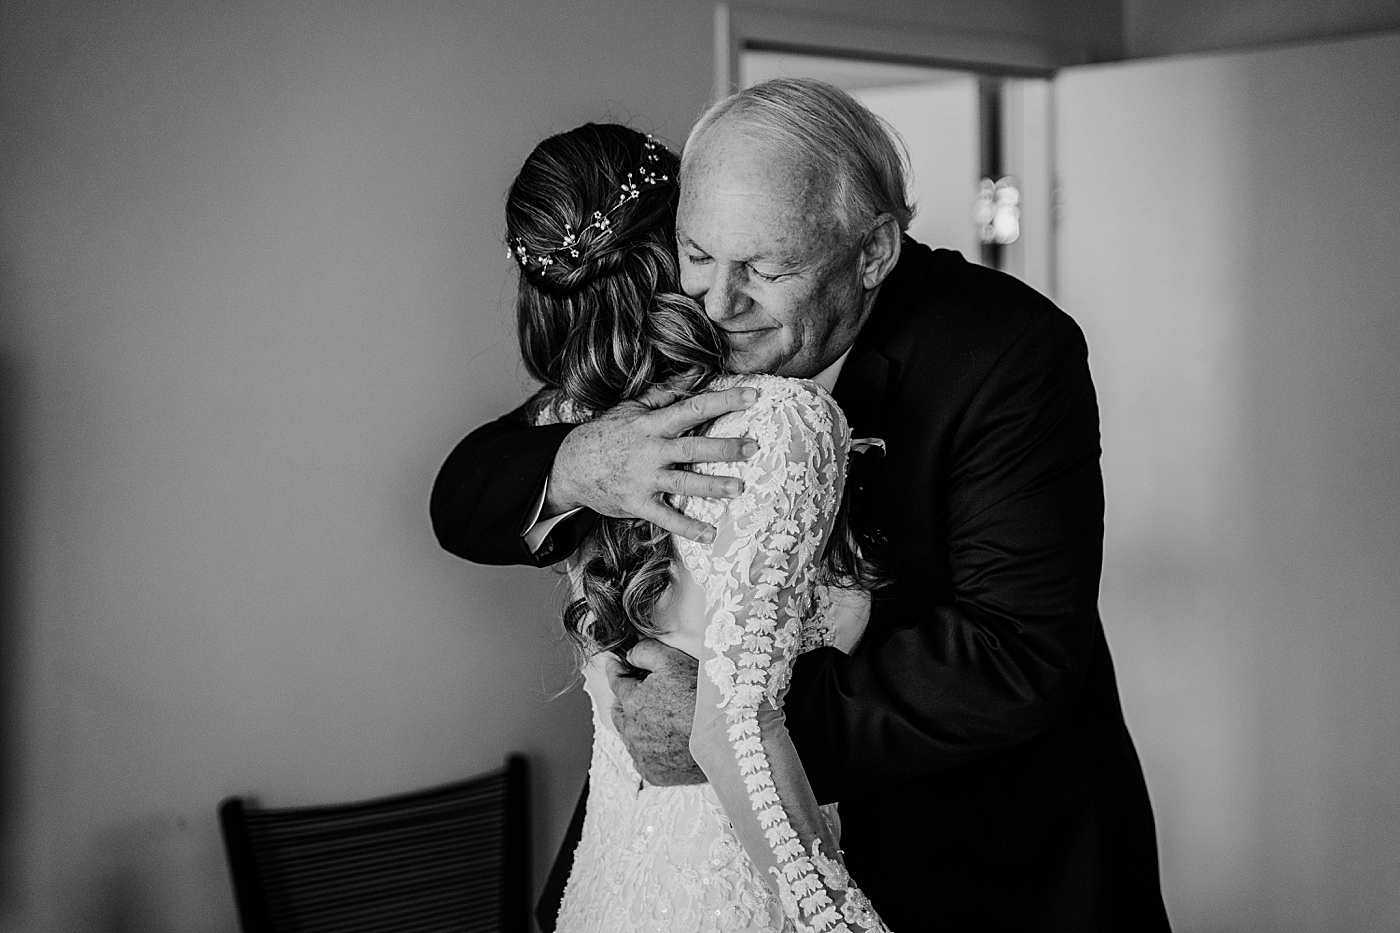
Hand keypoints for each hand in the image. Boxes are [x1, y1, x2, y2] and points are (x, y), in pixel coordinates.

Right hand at [546, 384, 757, 542]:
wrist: (570, 466)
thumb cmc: (608, 434)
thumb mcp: (632, 408)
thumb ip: (666, 392)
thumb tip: (696, 372)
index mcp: (652, 424)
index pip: (692, 408)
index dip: (723, 400)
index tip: (752, 396)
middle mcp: (650, 450)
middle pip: (693, 447)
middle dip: (725, 447)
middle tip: (753, 447)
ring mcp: (644, 478)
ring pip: (683, 482)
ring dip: (712, 486)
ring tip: (738, 488)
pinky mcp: (637, 503)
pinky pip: (665, 518)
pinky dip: (687, 527)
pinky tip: (710, 535)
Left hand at [606, 639, 705, 785]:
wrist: (725, 735)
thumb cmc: (700, 695)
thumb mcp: (672, 660)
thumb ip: (644, 652)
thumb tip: (628, 656)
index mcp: (631, 701)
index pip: (616, 683)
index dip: (618, 672)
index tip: (618, 667)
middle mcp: (630, 731)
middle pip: (620, 712)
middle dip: (627, 701)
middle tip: (644, 694)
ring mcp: (640, 755)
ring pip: (630, 736)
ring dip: (638, 726)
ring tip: (660, 718)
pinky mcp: (653, 773)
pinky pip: (643, 759)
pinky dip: (649, 750)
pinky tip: (666, 741)